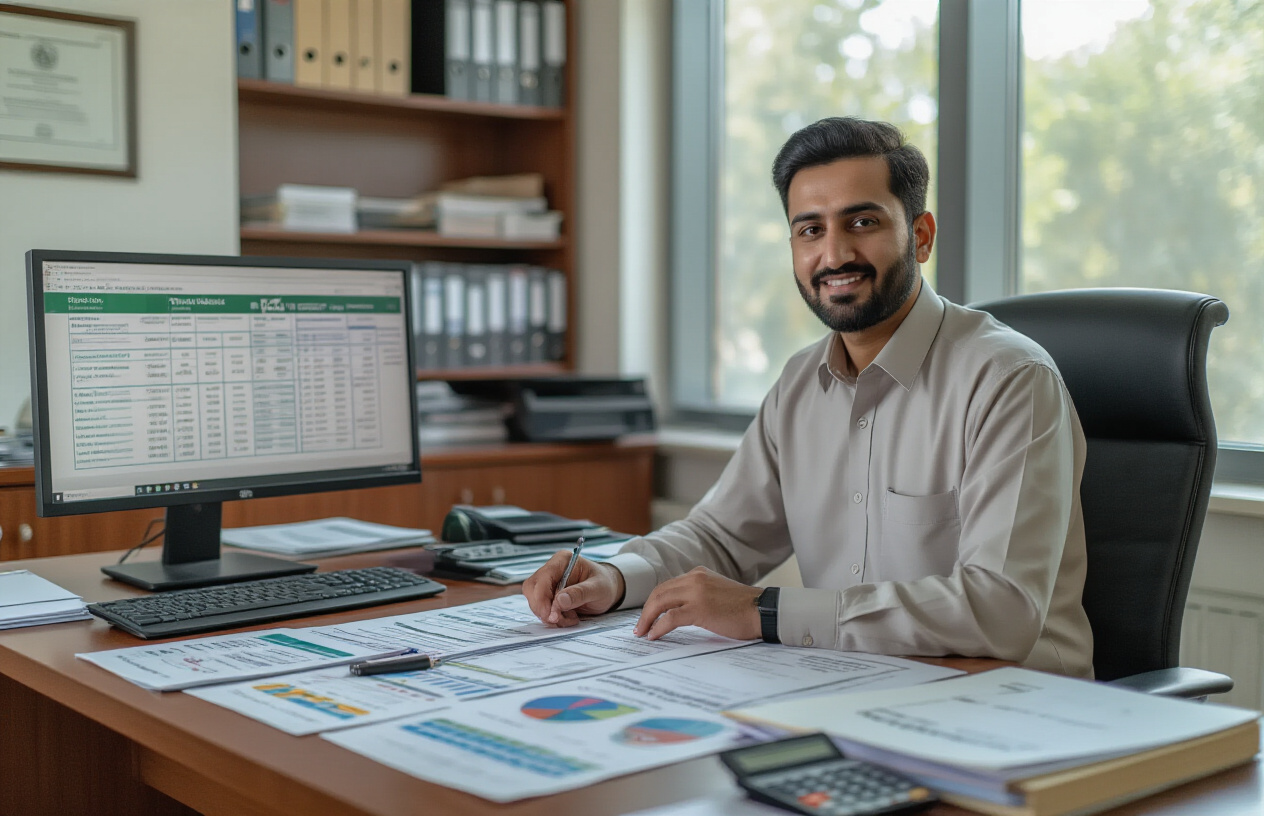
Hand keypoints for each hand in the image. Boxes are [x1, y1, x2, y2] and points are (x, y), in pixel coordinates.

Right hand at [523, 552, 625, 626]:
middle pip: (532, 589)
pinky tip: (568, 617)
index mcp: (562, 561)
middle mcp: (552, 569)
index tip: (551, 616)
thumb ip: (579, 594)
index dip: (542, 599)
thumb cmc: (605, 584)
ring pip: (535, 601)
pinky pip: (542, 608)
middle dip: (543, 608)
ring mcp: (549, 583)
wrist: (608, 590)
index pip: (542, 578)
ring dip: (549, 615)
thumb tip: (559, 601)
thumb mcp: (598, 588)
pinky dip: (553, 617)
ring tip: (570, 618)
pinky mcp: (549, 595)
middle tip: (559, 620)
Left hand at [633, 567, 762, 640]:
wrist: (764, 610)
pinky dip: (658, 627)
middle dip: (646, 611)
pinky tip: (654, 636)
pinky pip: (670, 617)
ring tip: (643, 633)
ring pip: (660, 602)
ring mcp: (696, 592)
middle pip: (659, 592)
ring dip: (647, 619)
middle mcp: (694, 578)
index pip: (667, 586)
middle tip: (640, 628)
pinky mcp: (699, 608)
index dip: (654, 602)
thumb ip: (698, 595)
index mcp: (698, 574)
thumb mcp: (716, 593)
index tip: (648, 616)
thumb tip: (678, 612)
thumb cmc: (744, 608)